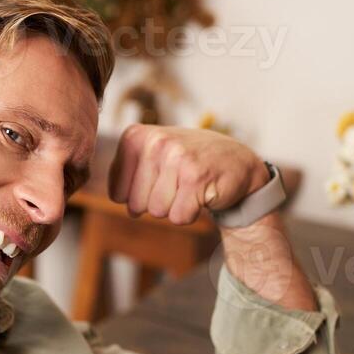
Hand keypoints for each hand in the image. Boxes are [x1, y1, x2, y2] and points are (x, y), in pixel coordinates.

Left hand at [108, 124, 269, 224]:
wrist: (236, 161)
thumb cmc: (187, 162)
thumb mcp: (150, 156)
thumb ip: (124, 173)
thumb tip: (117, 198)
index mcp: (135, 136)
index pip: (117, 193)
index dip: (138, 196)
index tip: (158, 180)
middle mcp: (155, 142)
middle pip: (136, 205)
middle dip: (156, 203)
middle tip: (177, 183)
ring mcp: (177, 158)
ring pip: (157, 211)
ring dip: (174, 206)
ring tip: (189, 186)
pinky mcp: (196, 177)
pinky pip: (178, 217)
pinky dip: (190, 213)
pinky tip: (201, 193)